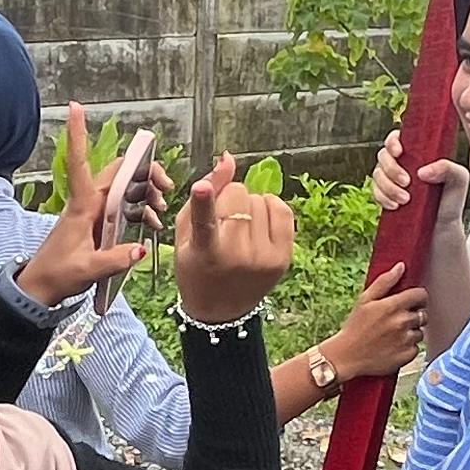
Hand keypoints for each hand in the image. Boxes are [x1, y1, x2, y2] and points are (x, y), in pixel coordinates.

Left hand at [16, 107, 154, 308]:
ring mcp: (96, 213)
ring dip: (147, 192)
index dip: (78, 134)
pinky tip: (153, 225)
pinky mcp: (100, 225)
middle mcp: (89, 203)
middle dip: (146, 171)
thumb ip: (115, 259)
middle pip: (120, 172)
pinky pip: (126, 208)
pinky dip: (142, 211)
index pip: (80, 162)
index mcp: (82, 206)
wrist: (41, 289)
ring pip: (127, 188)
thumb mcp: (87, 270)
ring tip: (162, 208)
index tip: (75, 106)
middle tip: (167, 186)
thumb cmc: (57, 275)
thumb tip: (140, 249)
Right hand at [172, 152, 293, 328]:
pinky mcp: (284, 258)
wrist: (220, 310)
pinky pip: (283, 210)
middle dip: (229, 200)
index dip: (203, 202)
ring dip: (250, 205)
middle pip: (238, 194)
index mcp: (205, 252)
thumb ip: (204, 194)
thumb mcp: (186, 233)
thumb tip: (228, 158)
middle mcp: (237, 256)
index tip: (201, 190)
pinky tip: (260, 222)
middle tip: (223, 224)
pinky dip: (271, 208)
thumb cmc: (196, 265)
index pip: (204, 222)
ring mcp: (264, 258)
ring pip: (261, 198)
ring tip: (240, 229)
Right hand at [323, 269, 426, 380]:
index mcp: (393, 306)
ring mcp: (405, 340)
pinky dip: (407, 347)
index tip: (412, 302)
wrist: (346, 357)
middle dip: (413, 315)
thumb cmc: (354, 328)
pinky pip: (415, 348)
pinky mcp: (407, 356)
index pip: (420, 295)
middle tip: (396, 320)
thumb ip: (385, 282)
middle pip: (422, 314)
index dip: (417, 297)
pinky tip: (393, 346)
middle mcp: (402, 322)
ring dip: (410, 332)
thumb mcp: (365, 300)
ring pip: (420, 332)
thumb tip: (401, 267)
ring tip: (392, 335)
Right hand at [370, 140, 467, 228]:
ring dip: (388, 186)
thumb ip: (448, 168)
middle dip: (391, 169)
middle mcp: (401, 163)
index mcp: (417, 152)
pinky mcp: (385, 195)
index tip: (399, 152)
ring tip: (405, 200)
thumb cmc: (451, 198)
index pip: (397, 137)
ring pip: (377, 174)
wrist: (442, 226)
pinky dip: (382, 198)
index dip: (392, 141)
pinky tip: (395, 206)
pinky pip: (375, 192)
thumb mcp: (458, 180)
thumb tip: (422, 172)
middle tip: (407, 183)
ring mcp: (391, 179)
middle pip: (383, 155)